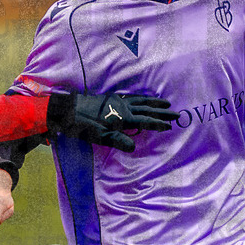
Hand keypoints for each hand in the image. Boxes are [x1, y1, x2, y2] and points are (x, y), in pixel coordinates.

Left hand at [47, 92, 175, 151]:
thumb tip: (134, 147)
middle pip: (147, 110)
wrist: (68, 109)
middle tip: (176, 114)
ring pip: (140, 101)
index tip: (171, 126)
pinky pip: (131, 97)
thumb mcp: (99, 136)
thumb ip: (117, 141)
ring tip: (164, 103)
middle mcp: (123, 107)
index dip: (158, 124)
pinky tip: (141, 98)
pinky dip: (140, 97)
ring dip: (153, 103)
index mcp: (123, 118)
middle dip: (162, 113)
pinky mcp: (111, 98)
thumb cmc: (83, 126)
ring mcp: (117, 101)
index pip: (145, 121)